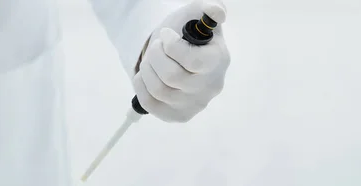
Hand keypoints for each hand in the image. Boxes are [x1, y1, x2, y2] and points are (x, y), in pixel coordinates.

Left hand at [132, 0, 229, 122]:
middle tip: (156, 46)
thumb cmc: (188, 33)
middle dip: (155, 55)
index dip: (171, 46)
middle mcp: (211, 87)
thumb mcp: (197, 14)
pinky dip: (141, 86)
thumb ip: (210, 8)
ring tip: (150, 59)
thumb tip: (217, 12)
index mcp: (218, 61)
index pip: (192, 61)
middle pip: (171, 76)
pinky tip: (146, 75)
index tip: (165, 34)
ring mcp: (196, 105)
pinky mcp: (179, 116)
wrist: (179, 55)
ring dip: (147, 69)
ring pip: (159, 90)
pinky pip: (151, 105)